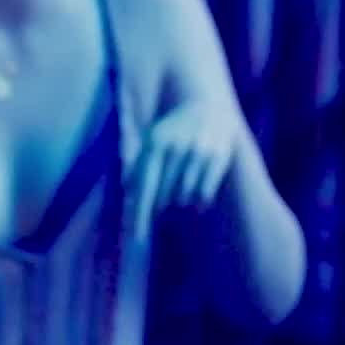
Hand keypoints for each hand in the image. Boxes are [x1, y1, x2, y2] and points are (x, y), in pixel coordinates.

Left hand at [131, 97, 238, 239]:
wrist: (208, 106)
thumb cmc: (174, 130)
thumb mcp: (152, 140)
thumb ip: (137, 164)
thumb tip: (127, 191)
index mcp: (155, 143)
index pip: (144, 187)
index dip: (140, 215)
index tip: (138, 238)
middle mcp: (176, 147)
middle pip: (164, 197)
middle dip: (162, 207)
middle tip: (164, 208)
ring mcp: (198, 151)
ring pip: (185, 198)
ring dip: (182, 204)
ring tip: (183, 198)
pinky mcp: (218, 157)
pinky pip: (205, 194)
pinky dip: (200, 203)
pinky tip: (199, 202)